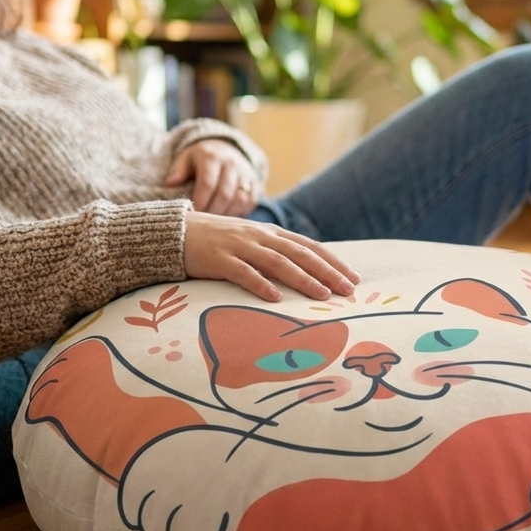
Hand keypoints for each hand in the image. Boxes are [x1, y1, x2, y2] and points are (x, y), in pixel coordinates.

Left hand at [164, 139, 259, 215]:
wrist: (226, 150)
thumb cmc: (200, 160)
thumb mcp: (186, 159)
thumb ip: (178, 171)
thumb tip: (169, 183)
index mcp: (212, 157)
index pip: (208, 182)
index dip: (200, 200)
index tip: (193, 214)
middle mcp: (232, 164)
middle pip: (225, 194)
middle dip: (212, 212)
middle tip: (202, 224)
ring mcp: (246, 175)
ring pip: (239, 200)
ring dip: (226, 215)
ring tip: (213, 224)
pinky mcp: (255, 186)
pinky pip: (249, 204)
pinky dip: (238, 214)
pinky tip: (226, 220)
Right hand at [184, 211, 360, 301]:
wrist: (176, 232)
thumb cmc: (216, 241)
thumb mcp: (250, 241)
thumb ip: (273, 252)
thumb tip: (303, 271)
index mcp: (269, 233)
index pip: (309, 246)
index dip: (333, 261)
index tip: (354, 277)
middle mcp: (259, 237)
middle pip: (300, 254)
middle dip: (327, 272)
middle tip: (348, 290)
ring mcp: (240, 247)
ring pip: (278, 262)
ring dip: (302, 279)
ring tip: (322, 295)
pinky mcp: (219, 260)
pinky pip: (243, 273)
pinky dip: (260, 285)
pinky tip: (275, 298)